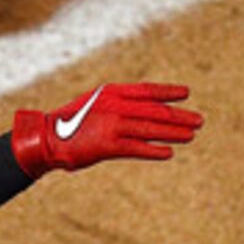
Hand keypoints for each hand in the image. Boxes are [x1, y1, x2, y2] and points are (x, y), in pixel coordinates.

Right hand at [10, 83, 203, 175]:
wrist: (45, 138)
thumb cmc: (70, 123)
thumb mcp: (94, 105)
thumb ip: (117, 105)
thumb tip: (142, 109)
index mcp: (110, 92)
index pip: (146, 90)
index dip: (167, 92)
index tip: (186, 93)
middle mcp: (114, 106)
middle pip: (154, 110)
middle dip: (178, 116)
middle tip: (198, 121)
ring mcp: (111, 125)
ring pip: (151, 129)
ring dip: (173, 133)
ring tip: (191, 136)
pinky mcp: (107, 146)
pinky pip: (137, 148)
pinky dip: (154, 151)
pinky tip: (168, 153)